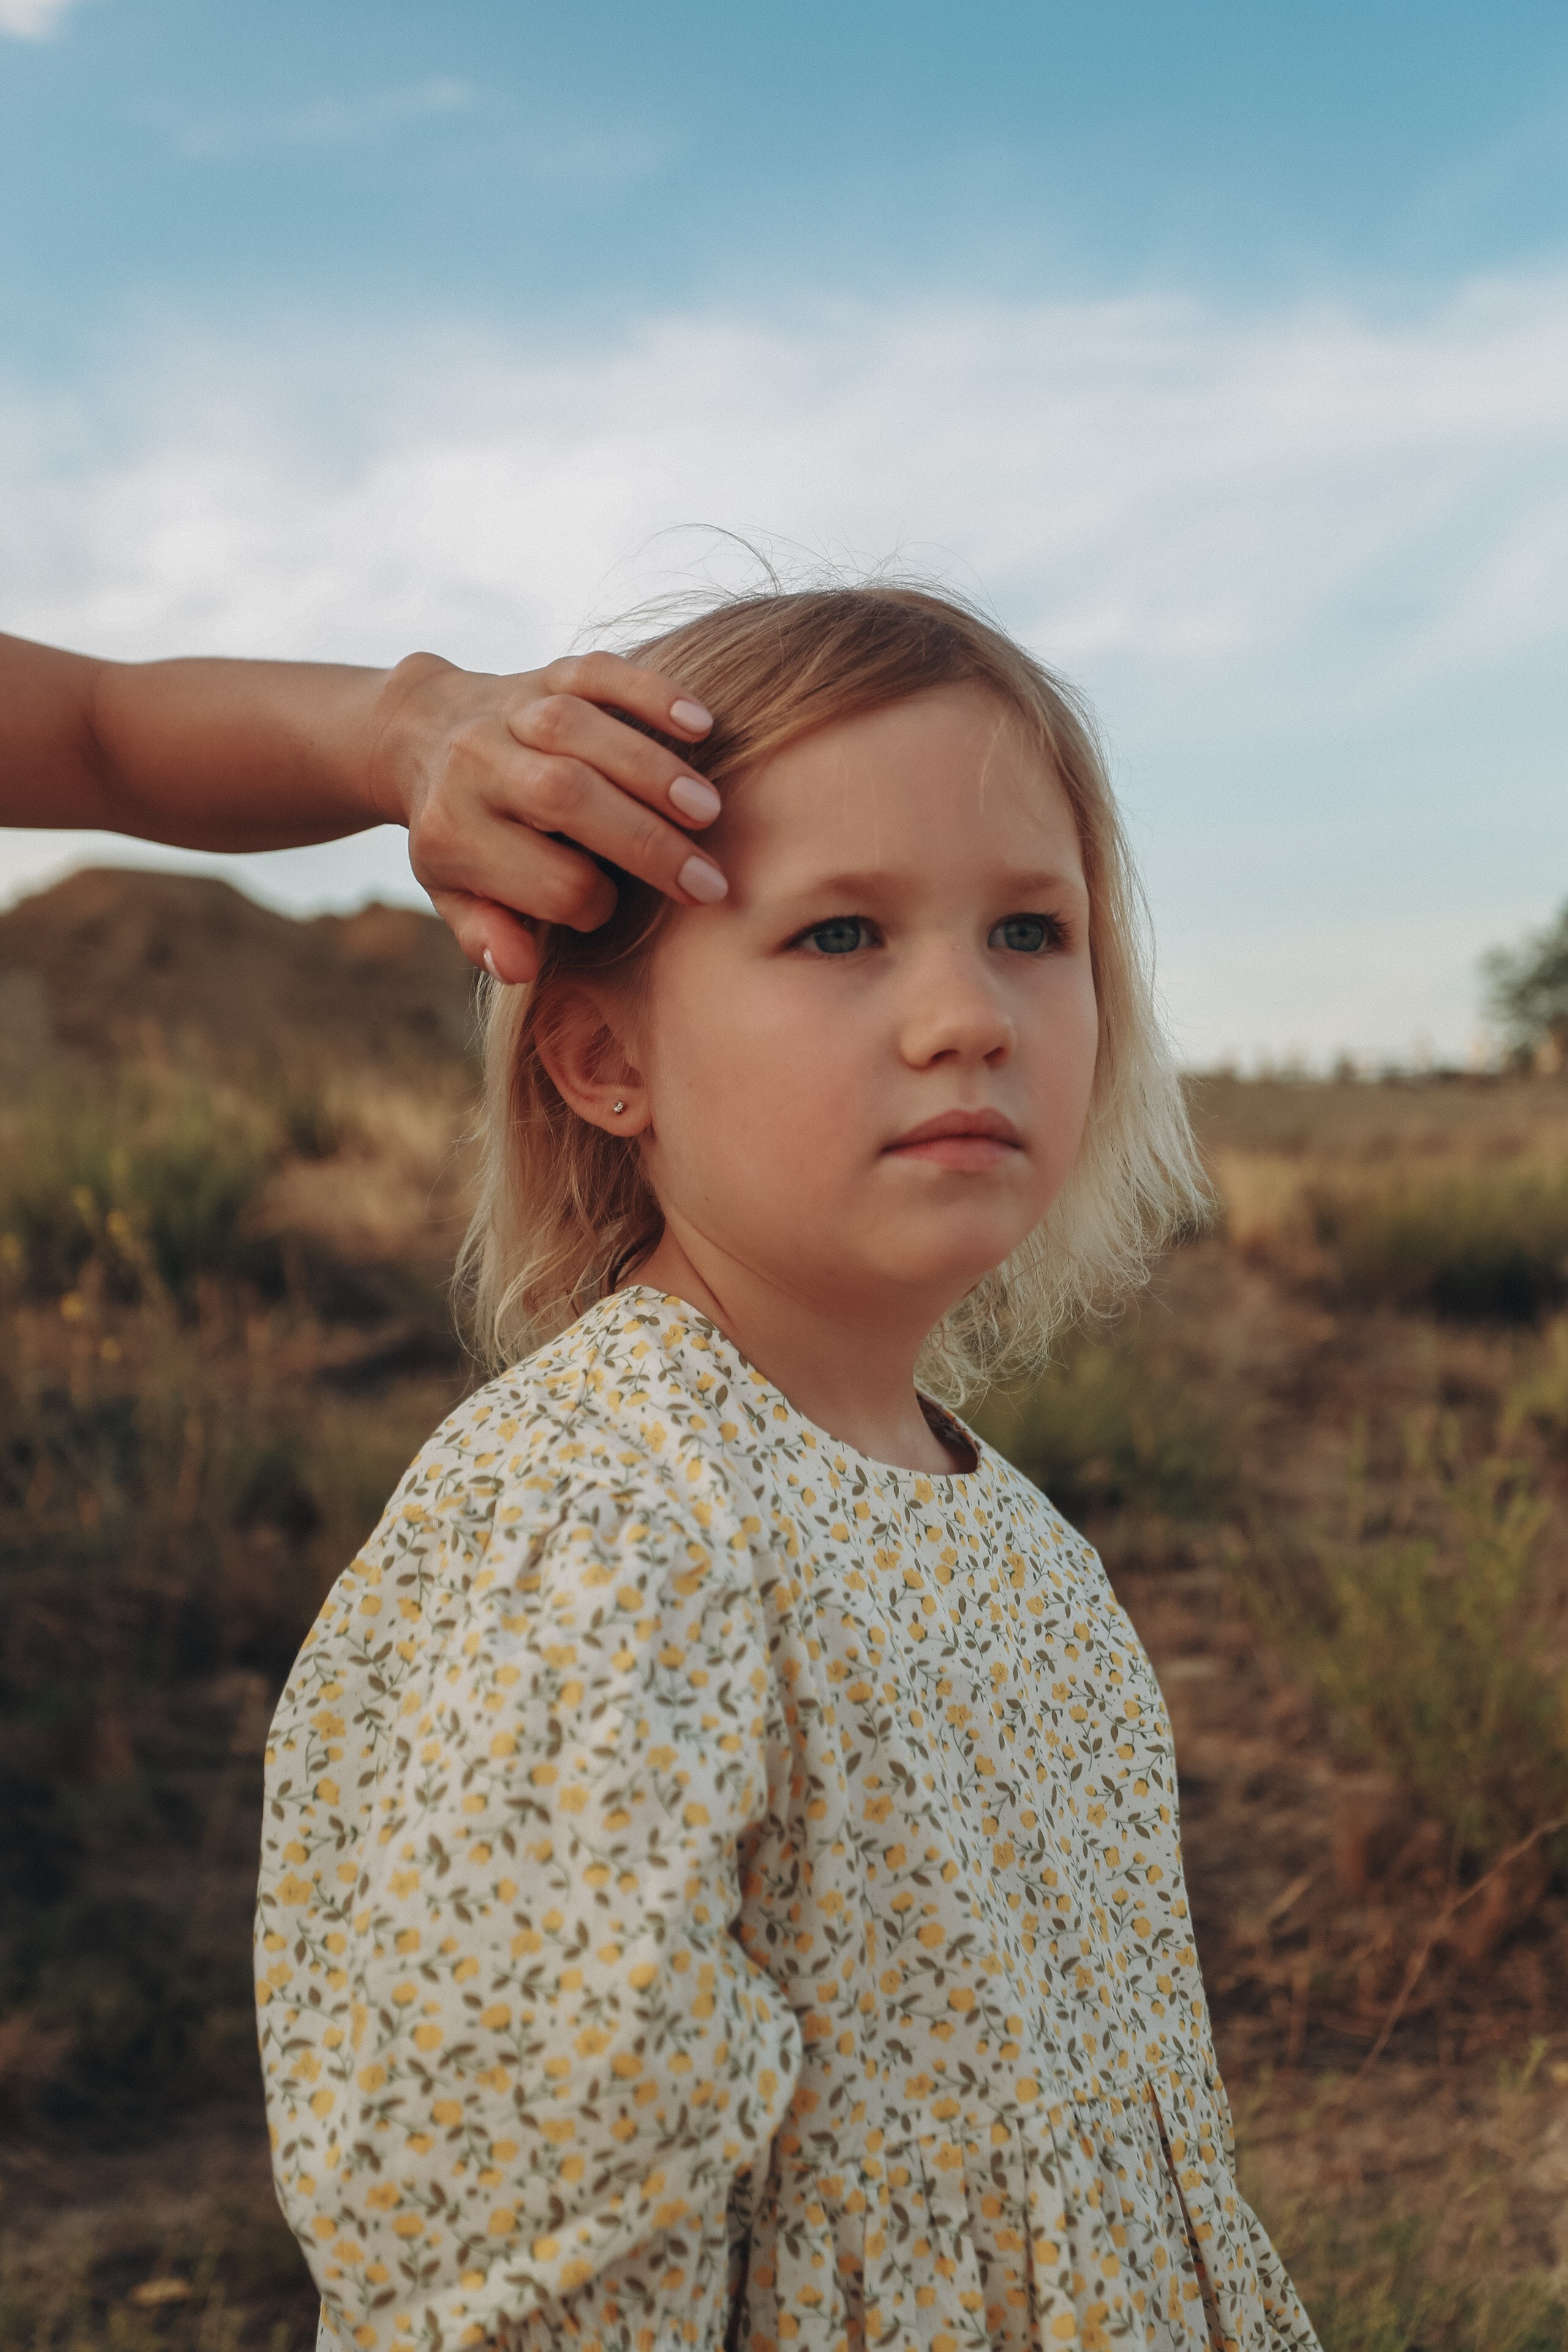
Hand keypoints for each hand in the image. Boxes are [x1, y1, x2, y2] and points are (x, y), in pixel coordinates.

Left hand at [369, 650, 725, 984]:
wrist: (420, 732)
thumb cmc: (457, 831)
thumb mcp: (452, 893)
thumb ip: (483, 933)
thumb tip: (519, 968)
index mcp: (453, 833)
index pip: (547, 880)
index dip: (592, 906)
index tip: (608, 907)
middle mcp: (474, 765)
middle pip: (566, 799)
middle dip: (646, 844)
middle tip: (708, 882)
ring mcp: (510, 712)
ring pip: (580, 730)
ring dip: (653, 771)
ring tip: (708, 812)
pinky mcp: (543, 673)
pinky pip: (597, 673)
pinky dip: (650, 693)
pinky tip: (700, 725)